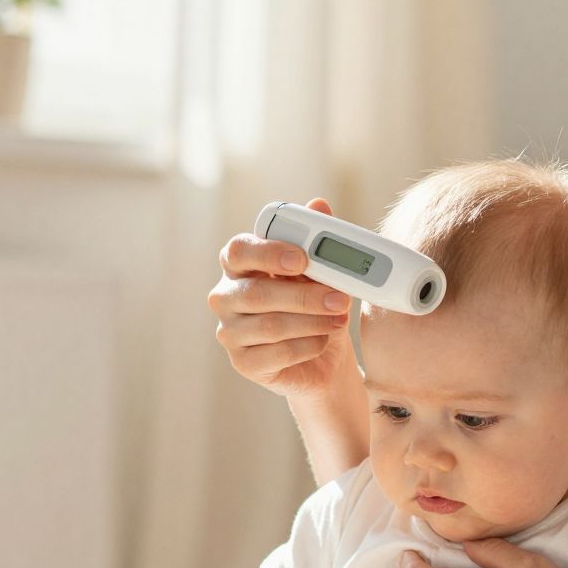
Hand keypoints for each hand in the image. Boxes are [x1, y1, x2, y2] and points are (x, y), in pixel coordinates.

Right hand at [208, 198, 356, 398]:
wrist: (323, 359)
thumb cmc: (316, 308)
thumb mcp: (321, 273)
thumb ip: (316, 240)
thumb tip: (319, 204)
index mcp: (239, 265)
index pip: (238, 250)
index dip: (268, 253)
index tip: (302, 259)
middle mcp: (226, 296)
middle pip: (257, 294)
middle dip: (304, 296)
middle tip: (340, 298)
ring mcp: (230, 332)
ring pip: (270, 326)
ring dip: (312, 321)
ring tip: (339, 319)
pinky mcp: (242, 363)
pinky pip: (276, 354)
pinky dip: (308, 346)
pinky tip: (323, 340)